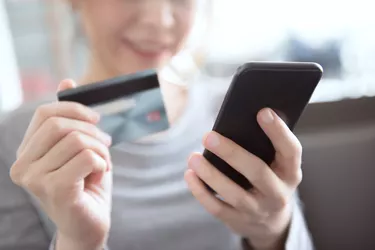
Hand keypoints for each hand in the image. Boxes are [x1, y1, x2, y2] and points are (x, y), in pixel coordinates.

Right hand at [10, 80, 112, 249]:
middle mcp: (23, 165)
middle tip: (106, 143)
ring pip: (77, 140)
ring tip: (104, 163)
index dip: (75, 108)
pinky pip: (87, 157)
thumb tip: (67, 80)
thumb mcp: (79, 147)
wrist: (89, 223)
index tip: (96, 118)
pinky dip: (103, 162)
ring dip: (101, 149)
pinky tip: (100, 174)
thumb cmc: (85, 183)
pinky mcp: (55, 189)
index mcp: (26, 152)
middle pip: (60, 125)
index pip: (45, 113)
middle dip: (92, 131)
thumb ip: (71, 117)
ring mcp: (35, 179)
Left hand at [185, 108, 301, 249]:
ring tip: (193, 157)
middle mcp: (278, 193)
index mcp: (290, 172)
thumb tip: (236, 121)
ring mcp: (258, 210)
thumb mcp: (277, 166)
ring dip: (210, 174)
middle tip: (208, 136)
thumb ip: (265, 147)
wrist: (271, 222)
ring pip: (234, 193)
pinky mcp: (238, 221)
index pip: (291, 151)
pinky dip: (201, 191)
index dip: (279, 132)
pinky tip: (190, 175)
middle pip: (257, 172)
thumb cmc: (269, 180)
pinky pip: (217, 208)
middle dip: (232, 153)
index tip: (262, 112)